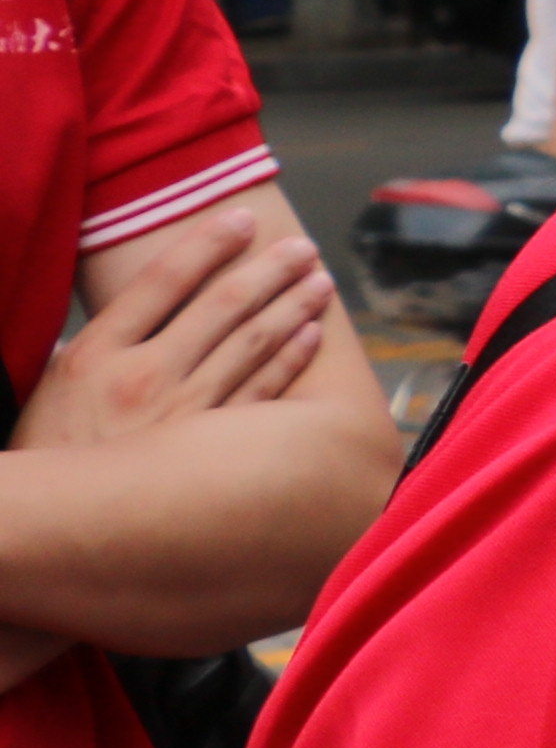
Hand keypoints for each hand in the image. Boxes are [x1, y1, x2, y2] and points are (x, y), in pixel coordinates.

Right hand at [25, 211, 330, 454]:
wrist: (50, 528)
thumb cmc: (44, 459)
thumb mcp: (44, 394)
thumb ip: (74, 355)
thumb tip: (86, 334)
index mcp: (96, 353)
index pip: (162, 281)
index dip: (207, 244)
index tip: (241, 219)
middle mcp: (144, 375)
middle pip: (221, 306)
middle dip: (268, 270)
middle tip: (303, 247)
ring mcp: (182, 413)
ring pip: (251, 344)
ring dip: (292, 307)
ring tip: (319, 281)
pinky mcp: (211, 450)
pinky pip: (261, 393)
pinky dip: (290, 359)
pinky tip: (311, 335)